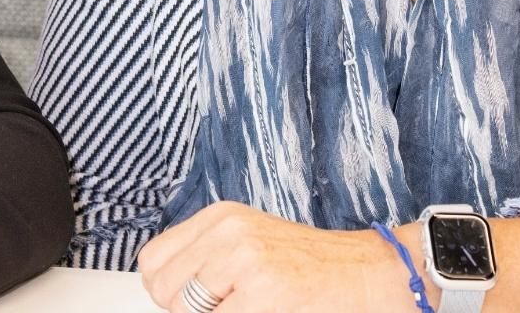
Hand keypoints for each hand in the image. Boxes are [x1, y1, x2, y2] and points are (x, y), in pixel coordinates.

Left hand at [137, 202, 424, 312]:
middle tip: (225, 307)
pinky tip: (267, 311)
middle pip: (163, 290)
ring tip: (247, 307)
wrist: (367, 272)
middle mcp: (227, 231)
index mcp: (220, 217)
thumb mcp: (250, 245)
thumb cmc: (311, 267)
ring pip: (185, 310)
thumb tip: (164, 292)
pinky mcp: (262, 293)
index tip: (190, 301)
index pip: (152, 260)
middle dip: (186, 311)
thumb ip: (206, 260)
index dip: (166, 291)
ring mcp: (244, 260)